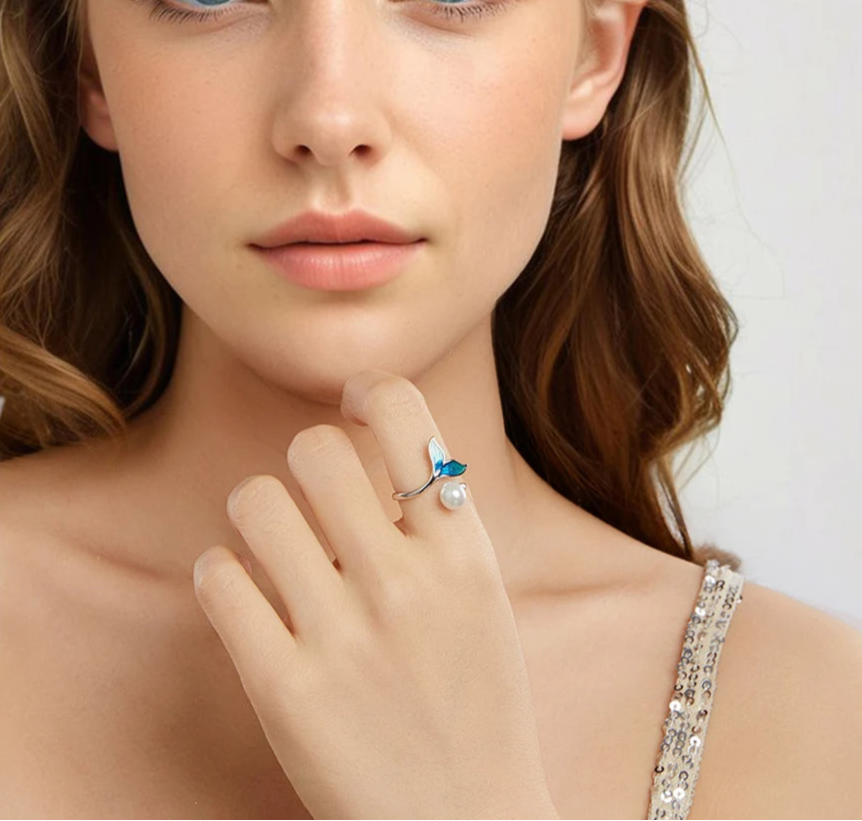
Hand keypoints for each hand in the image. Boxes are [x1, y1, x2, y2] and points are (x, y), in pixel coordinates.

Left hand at [192, 369, 558, 820]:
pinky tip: (243, 595)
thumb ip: (440, 523)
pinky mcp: (285, 690)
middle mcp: (405, 584)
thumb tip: (373, 441)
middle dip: (304, 457)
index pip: (408, 419)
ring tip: (272, 546)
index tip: (354, 400)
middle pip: (315, 449)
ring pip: (256, 504)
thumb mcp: (483, 599)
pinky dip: (221, 575)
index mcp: (465, 554)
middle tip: (309, 491)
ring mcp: (343, 638)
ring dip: (256, 514)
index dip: (371, 391)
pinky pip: (218, 580)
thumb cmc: (475, 704)